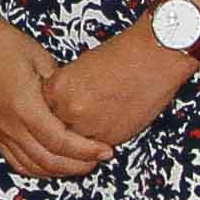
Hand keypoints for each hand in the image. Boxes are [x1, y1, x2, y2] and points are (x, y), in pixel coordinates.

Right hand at [0, 16, 106, 179]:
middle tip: (98, 159)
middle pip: (49, 160)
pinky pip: (15, 161)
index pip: (61, 142)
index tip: (106, 150)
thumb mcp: (45, 62)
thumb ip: (61, 91)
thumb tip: (81, 110)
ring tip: (80, 164)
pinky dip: (37, 169)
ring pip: (32, 166)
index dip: (87, 151)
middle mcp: (9, 125)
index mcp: (24, 107)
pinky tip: (52, 164)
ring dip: (59, 170)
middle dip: (78, 165)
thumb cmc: (9, 45)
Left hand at [47, 24, 188, 154]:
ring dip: (84, 133)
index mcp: (59, 87)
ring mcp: (90, 126)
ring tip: (100, 114)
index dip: (56, 105)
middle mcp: (70, 109)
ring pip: (76, 141)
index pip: (45, 106)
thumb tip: (64, 106)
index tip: (65, 101)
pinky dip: (102, 137)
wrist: (155, 56)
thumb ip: (69, 89)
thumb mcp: (82, 66)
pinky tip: (112, 118)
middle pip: (58, 126)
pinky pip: (98, 145)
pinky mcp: (111, 138)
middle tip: (86, 108)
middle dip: (67, 121)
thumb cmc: (124, 54)